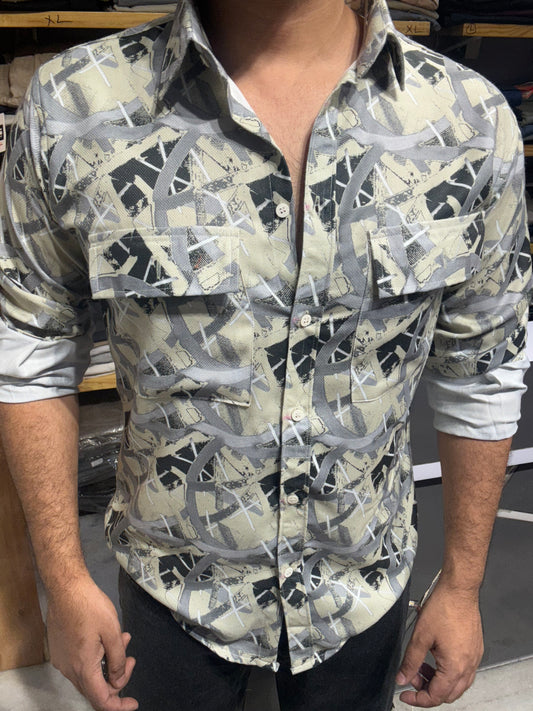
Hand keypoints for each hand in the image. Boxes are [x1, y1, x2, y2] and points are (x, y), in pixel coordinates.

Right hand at [46, 576, 137, 710]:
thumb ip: (118, 660)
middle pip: (95, 689)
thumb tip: (118, 681)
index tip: (133, 703)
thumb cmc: (90, 606)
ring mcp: (62, 661)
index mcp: (84, 667)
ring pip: (88, 675)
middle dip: (117, 679)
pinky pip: (80, 664)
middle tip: (131, 658)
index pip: (101, 700)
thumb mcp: (112, 632)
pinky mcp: (59, 651)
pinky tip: (106, 639)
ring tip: (123, 640)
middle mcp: (69, 670)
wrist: (66, 588)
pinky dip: (97, 658)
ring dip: (108, 665)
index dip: (118, 707)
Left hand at [396, 580, 483, 707]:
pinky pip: (463, 670)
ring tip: (421, 665)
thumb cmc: (444, 607)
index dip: (418, 699)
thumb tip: (402, 678)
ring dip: (438, 680)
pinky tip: (435, 657)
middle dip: (428, 690)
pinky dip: (447, 670)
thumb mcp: (420, 636)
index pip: (436, 696)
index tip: (405, 694)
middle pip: (448, 693)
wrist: (459, 589)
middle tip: (412, 677)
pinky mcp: (475, 648)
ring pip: (457, 683)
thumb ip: (410, 661)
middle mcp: (469, 666)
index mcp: (455, 667)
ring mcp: (474, 657)